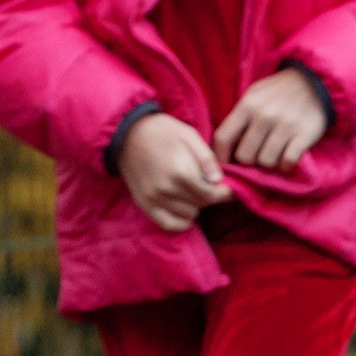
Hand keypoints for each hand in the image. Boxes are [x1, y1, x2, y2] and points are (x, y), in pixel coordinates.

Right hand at [117, 114, 230, 232]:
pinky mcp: (145, 204)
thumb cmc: (162, 131)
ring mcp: (154, 199)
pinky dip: (181, 220)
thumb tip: (218, 181)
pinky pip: (169, 225)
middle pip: (201, 205)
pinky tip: (183, 207)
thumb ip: (206, 159)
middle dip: (209, 195)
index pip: (211, 195)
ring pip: (189, 215)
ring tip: (191, 189)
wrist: (127, 133)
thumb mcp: (189, 135)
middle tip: (206, 183)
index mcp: (180, 172)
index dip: (224, 193)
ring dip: (195, 205)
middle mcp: (167, 190)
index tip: (227, 188)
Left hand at [214, 66, 330, 171]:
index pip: (223, 137)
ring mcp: (285, 125)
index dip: (221, 156)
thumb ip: (238, 118)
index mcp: (247, 105)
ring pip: (266, 162)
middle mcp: (264, 115)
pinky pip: (288, 162)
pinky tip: (287, 156)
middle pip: (245, 156)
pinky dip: (286, 164)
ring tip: (273, 152)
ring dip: (269, 163)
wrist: (314, 82)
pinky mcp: (304, 135)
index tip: (226, 164)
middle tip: (257, 154)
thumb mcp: (253, 96)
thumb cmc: (277, 92)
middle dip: (249, 161)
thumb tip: (222, 148)